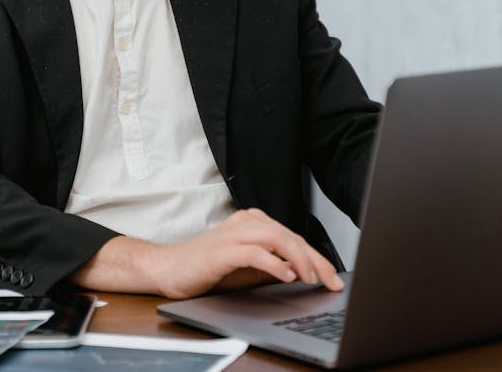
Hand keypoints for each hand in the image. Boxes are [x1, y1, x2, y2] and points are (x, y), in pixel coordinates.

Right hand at [70, 208, 344, 298]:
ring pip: (277, 239)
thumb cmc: (207, 268)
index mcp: (254, 222)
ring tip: (312, 278)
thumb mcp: (249, 268)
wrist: (169, 269)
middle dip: (315, 260)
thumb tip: (305, 272)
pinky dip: (274, 264)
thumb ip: (274, 265)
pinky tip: (286, 276)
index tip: (332, 277)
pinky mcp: (222, 249)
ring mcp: (233, 233)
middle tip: (330, 281)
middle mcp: (246, 222)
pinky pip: (255, 252)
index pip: (293, 237)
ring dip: (299, 260)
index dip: (317, 258)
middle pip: (290, 236)